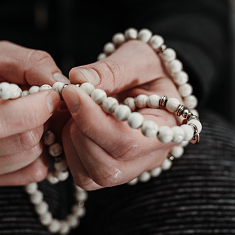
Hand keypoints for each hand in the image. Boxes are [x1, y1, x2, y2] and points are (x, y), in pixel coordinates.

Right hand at [0, 41, 67, 185]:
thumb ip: (30, 63)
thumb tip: (60, 85)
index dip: (33, 108)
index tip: (50, 93)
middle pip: (21, 140)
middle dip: (43, 118)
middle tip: (41, 102)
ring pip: (32, 156)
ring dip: (43, 133)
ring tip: (28, 115)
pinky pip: (34, 171)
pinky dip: (41, 152)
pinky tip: (26, 132)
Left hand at [61, 40, 180, 189]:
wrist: (151, 80)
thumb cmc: (149, 68)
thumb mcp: (138, 58)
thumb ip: (112, 69)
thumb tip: (78, 79)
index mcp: (167, 128)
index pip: (126, 141)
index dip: (91, 120)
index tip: (71, 91)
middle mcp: (150, 158)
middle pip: (107, 167)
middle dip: (80, 131)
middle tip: (74, 98)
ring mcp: (130, 169)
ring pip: (90, 176)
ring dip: (70, 141)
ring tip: (75, 109)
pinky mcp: (109, 171)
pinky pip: (82, 175)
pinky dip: (67, 150)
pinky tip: (72, 123)